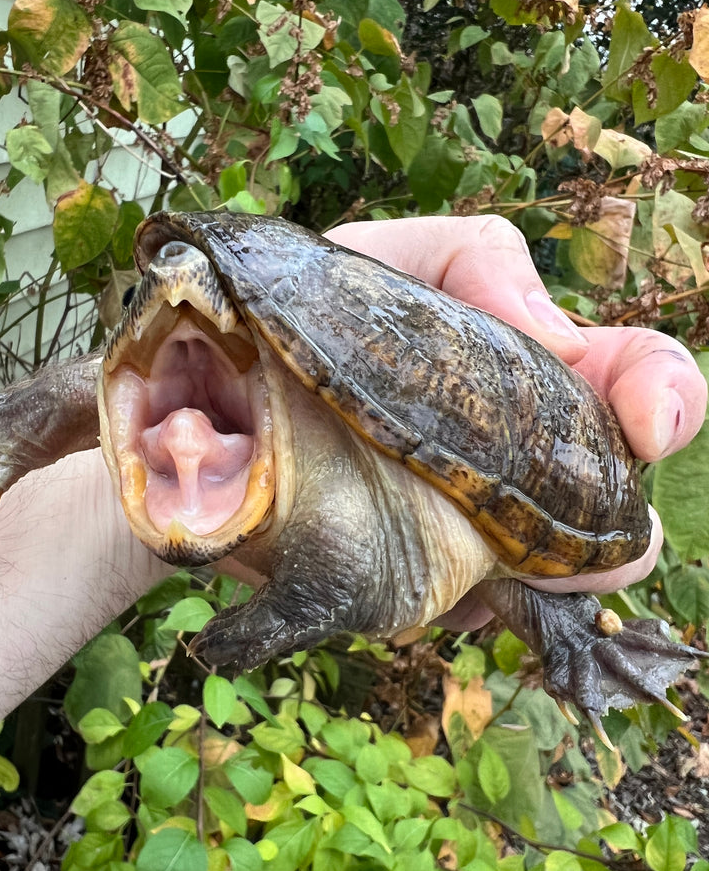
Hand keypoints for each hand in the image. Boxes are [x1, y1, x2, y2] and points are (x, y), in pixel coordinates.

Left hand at [329, 215, 707, 624]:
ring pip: (543, 585)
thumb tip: (562, 339)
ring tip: (481, 558)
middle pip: (615, 519)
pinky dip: (449, 603)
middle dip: (621, 538)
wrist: (207, 382)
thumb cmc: (308, 311)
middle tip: (582, 542)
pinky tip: (411, 578)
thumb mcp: (395, 257)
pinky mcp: (397, 581)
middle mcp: (510, 463)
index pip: (632, 382)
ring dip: (535, 582)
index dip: (664, 398)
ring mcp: (458, 531)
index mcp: (526, 371)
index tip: (650, 419)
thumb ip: (479, 260)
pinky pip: (451, 613)